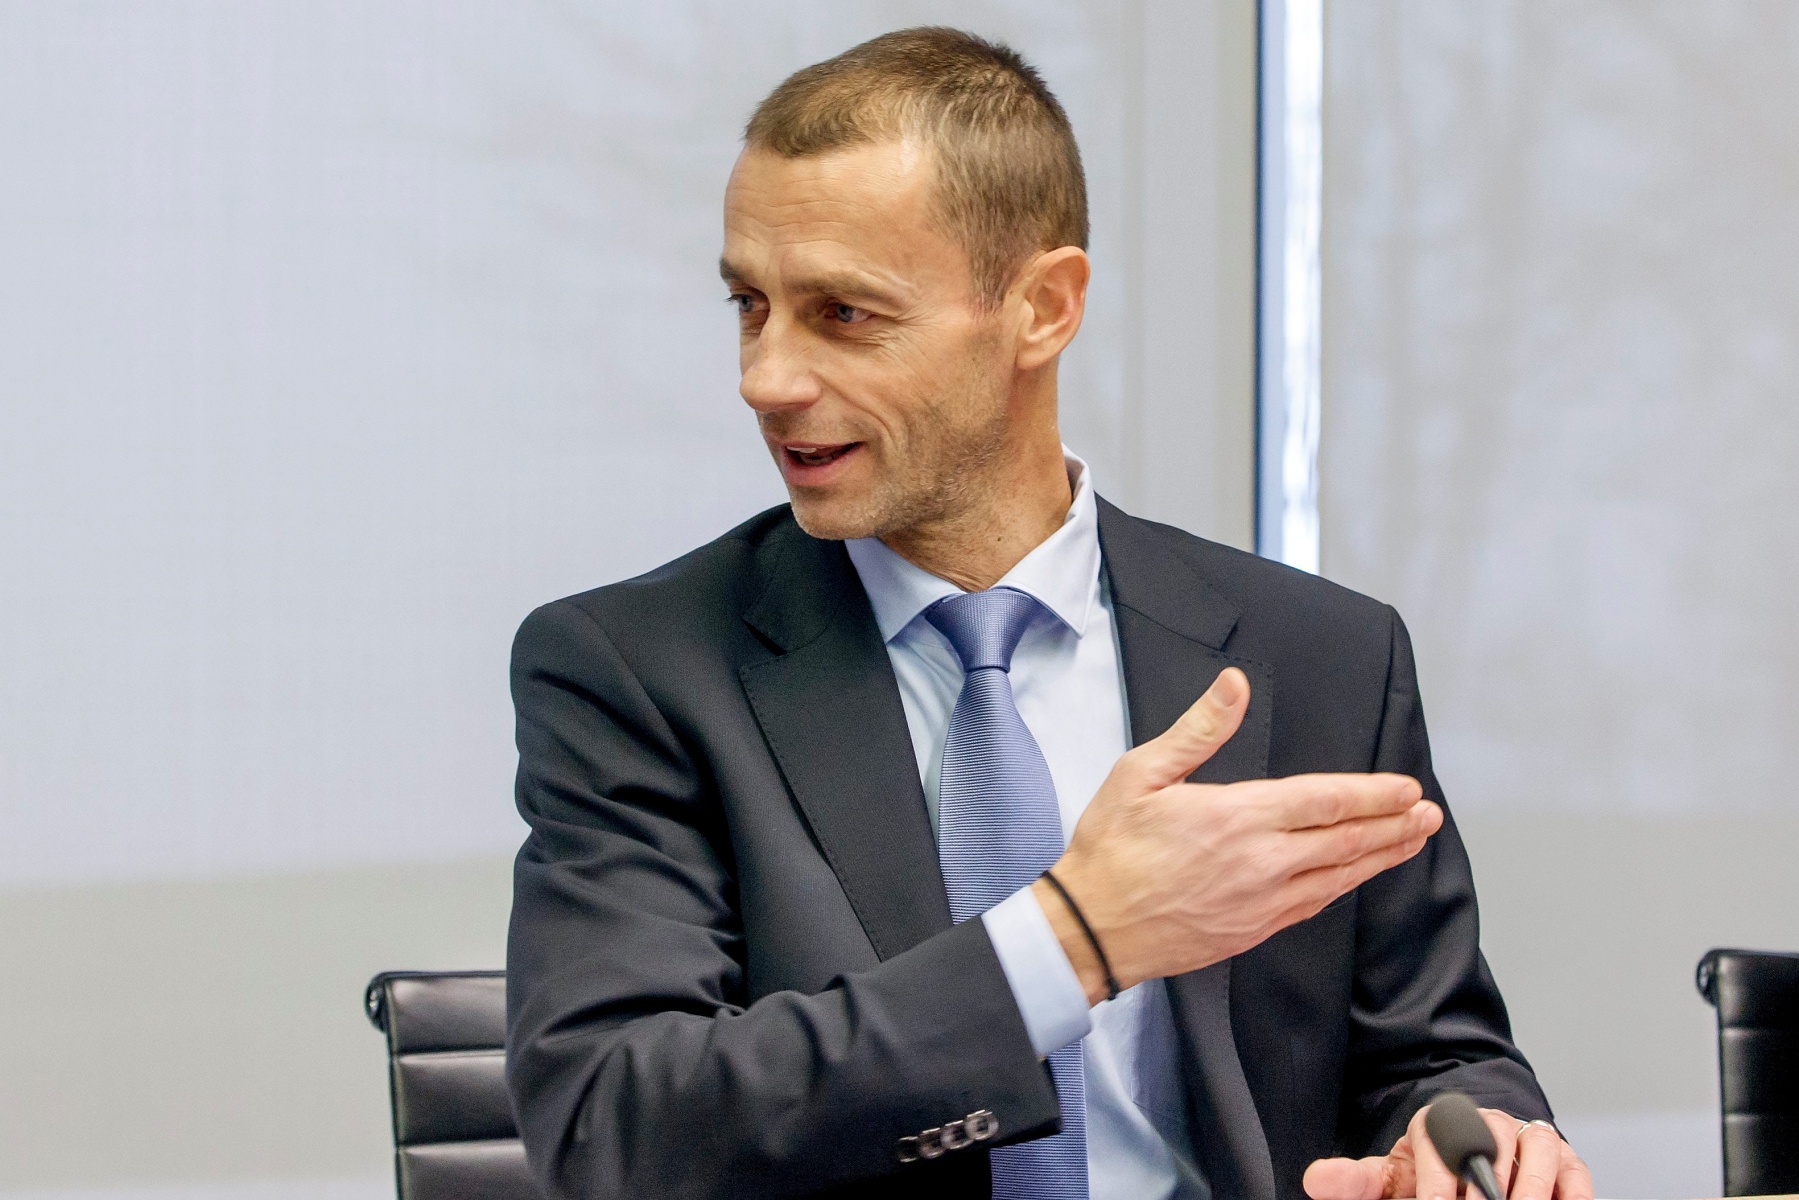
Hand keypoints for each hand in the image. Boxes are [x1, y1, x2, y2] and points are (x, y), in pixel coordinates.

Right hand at [1033, 667, 1442, 1002]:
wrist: (1091, 928)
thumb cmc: (1111, 849)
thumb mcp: (1141, 773)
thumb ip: (1198, 729)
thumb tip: (1234, 685)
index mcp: (1238, 817)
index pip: (1326, 800)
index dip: (1373, 793)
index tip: (1406, 787)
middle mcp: (1261, 863)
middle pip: (1346, 840)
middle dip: (1394, 824)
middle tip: (1429, 813)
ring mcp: (1262, 902)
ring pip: (1339, 877)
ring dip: (1382, 856)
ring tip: (1413, 840)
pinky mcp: (1253, 930)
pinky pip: (1315, 905)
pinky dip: (1346, 887)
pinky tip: (1357, 878)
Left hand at [1302, 1104, 1593, 1199]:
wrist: (1477, 1156)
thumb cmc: (1432, 1174)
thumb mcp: (1395, 1178)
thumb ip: (1358, 1181)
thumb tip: (1314, 1179)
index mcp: (1442, 1122)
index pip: (1440, 1147)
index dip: (1435, 1184)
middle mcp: (1490, 1123)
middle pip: (1492, 1150)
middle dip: (1483, 1192)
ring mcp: (1532, 1139)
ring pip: (1538, 1156)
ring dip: (1528, 1192)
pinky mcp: (1569, 1161)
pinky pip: (1575, 1178)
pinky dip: (1569, 1196)